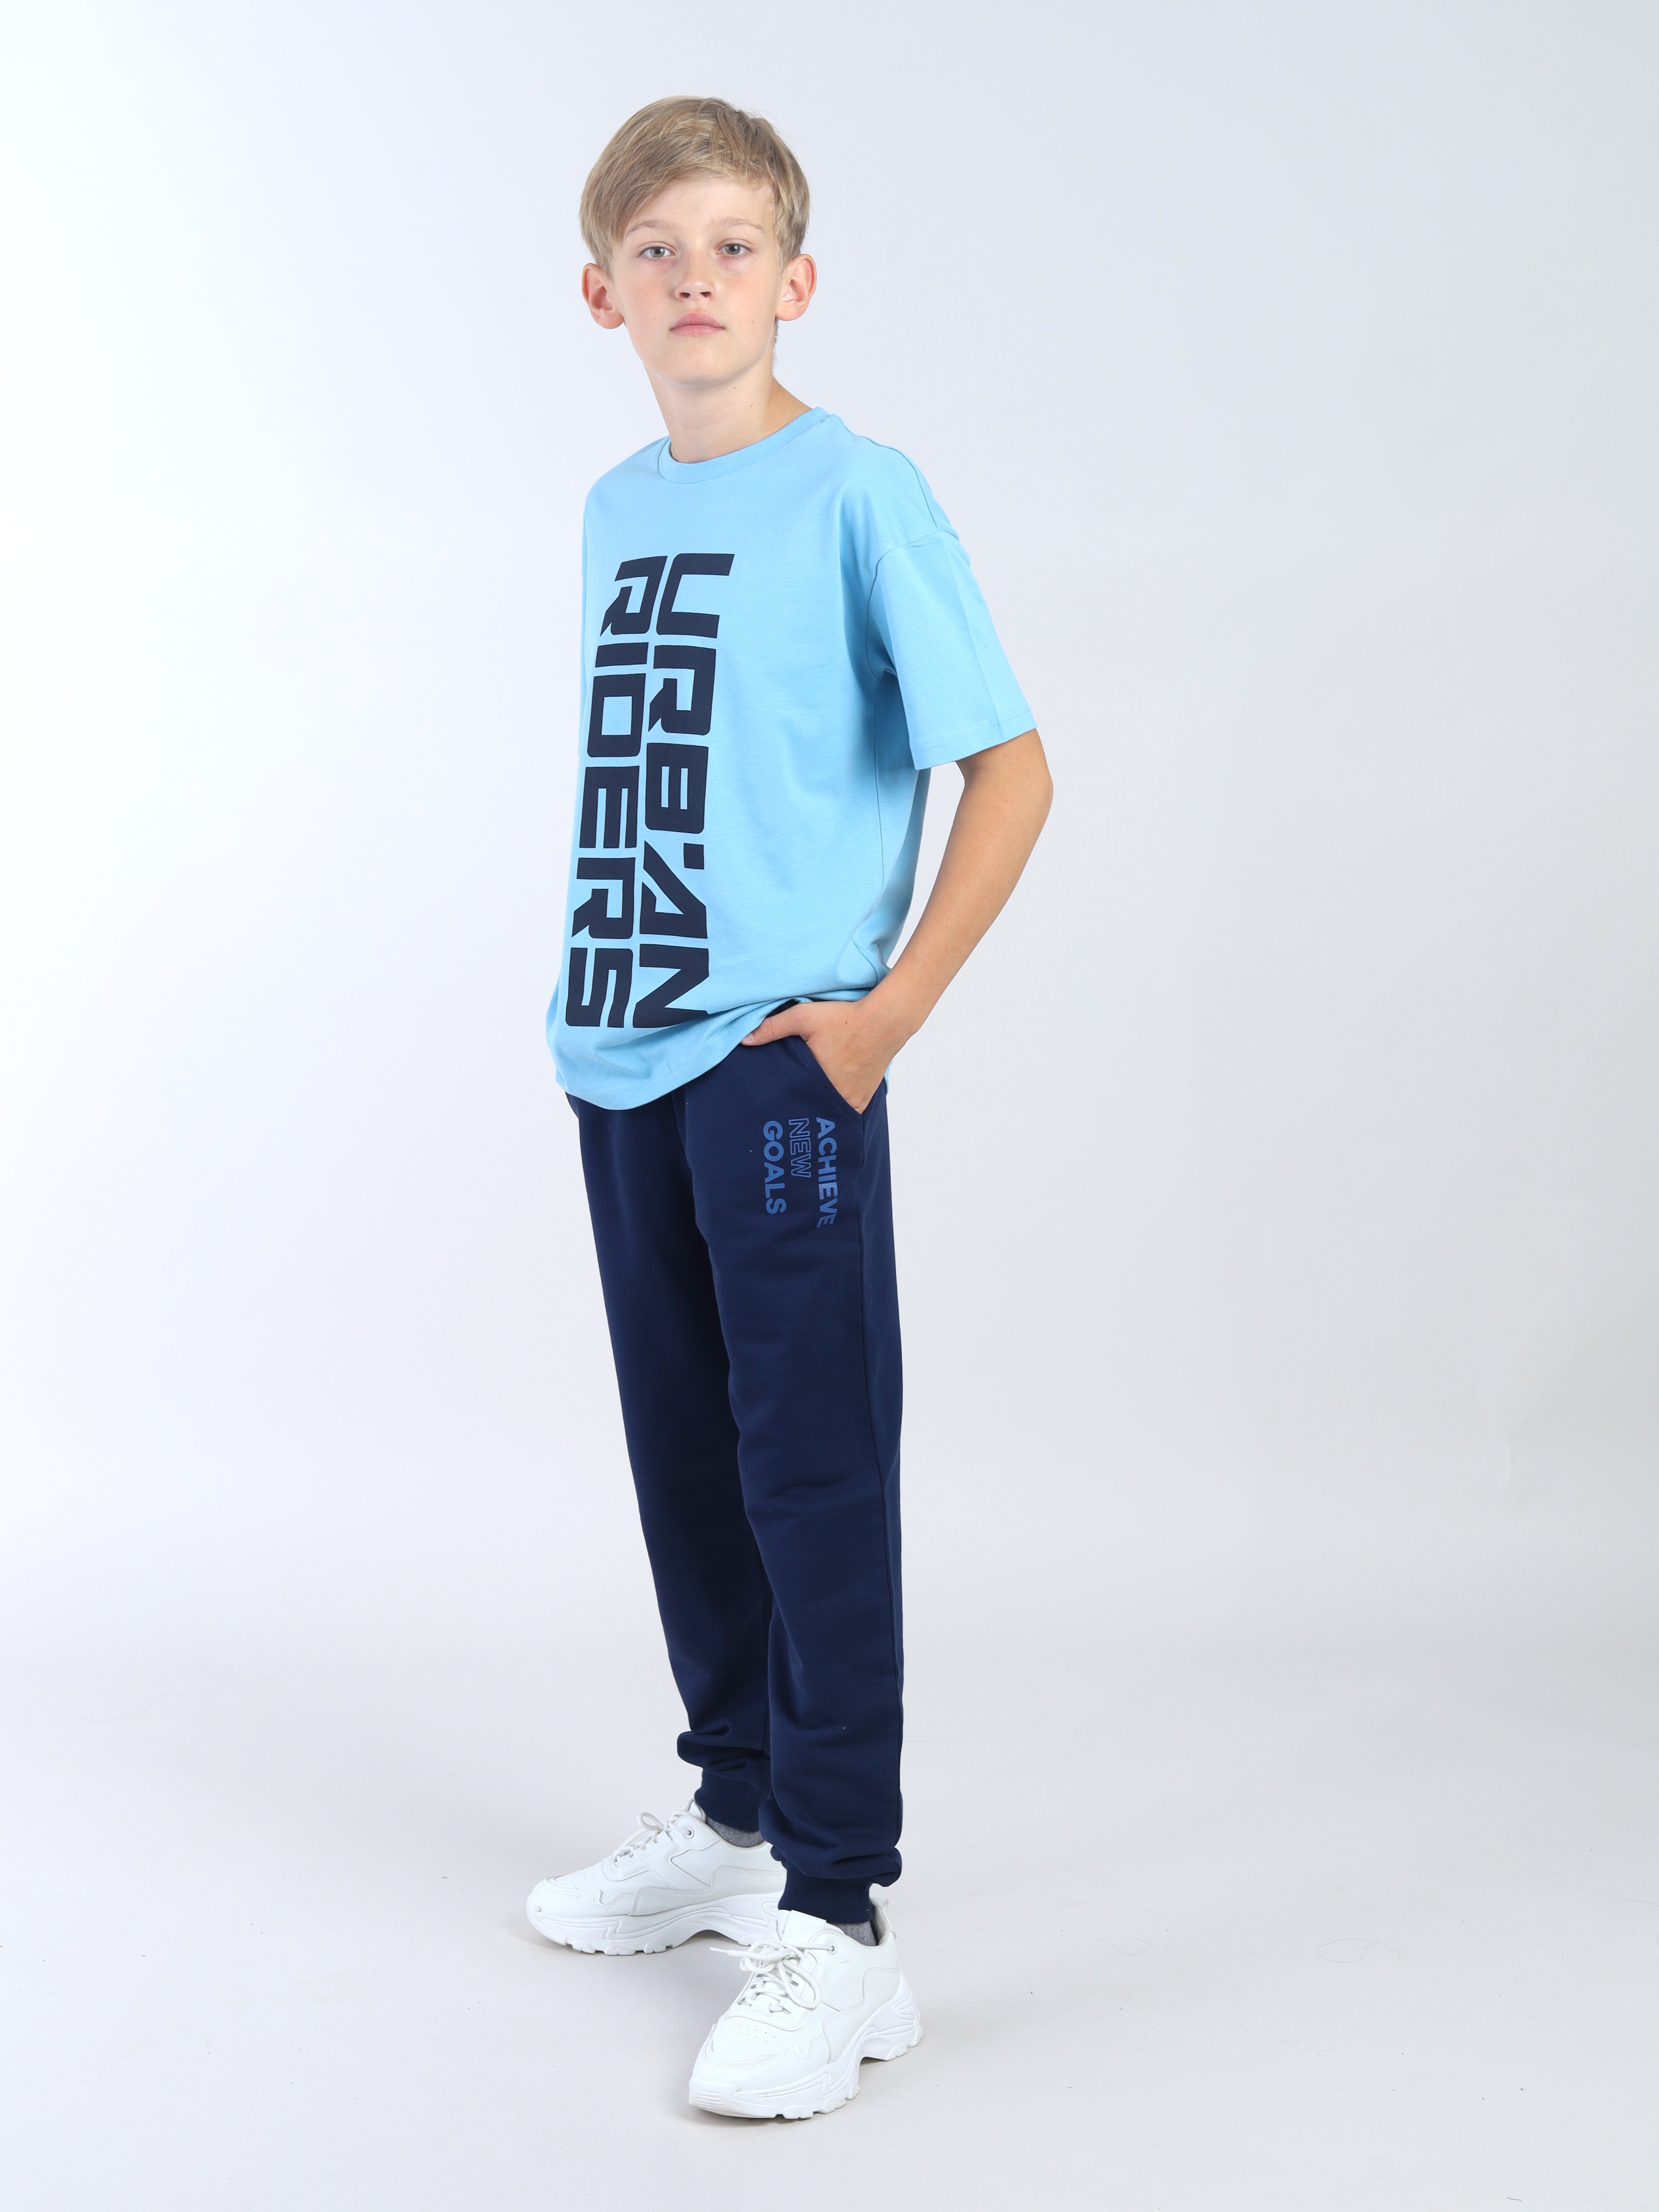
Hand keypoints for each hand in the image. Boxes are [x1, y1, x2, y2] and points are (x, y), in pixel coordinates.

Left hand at [740, 997, 905, 1112]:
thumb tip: (744, 1040)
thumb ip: (772, 1028)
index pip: (792, 1101)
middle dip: (799, 1105)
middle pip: (810, 1109)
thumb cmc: (845, 1017)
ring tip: (805, 1100)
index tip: (773, 1102)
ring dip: (817, 1106)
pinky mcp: (864, 1099)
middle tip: (786, 1102)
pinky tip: (826, 1097)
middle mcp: (836, 1098)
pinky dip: (835, 1105)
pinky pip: (844, 1109)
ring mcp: (853, 1101)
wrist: (885, 1021)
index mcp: (817, 1082)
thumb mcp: (803, 1017)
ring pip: (827, 1112)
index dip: (782, 1101)